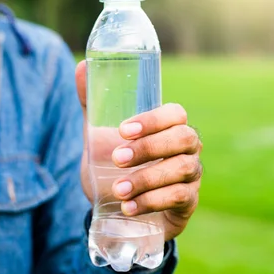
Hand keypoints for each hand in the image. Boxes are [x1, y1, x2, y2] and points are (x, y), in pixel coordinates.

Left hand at [75, 60, 201, 240]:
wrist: (117, 207)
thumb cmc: (114, 164)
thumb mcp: (99, 134)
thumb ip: (92, 102)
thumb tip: (81, 66)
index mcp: (168, 126)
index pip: (175, 113)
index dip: (153, 119)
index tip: (123, 130)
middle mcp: (187, 148)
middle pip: (184, 138)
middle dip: (149, 148)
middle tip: (117, 158)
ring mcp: (191, 175)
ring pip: (182, 169)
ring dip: (147, 179)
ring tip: (118, 190)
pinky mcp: (189, 202)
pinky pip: (180, 198)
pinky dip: (152, 202)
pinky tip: (128, 207)